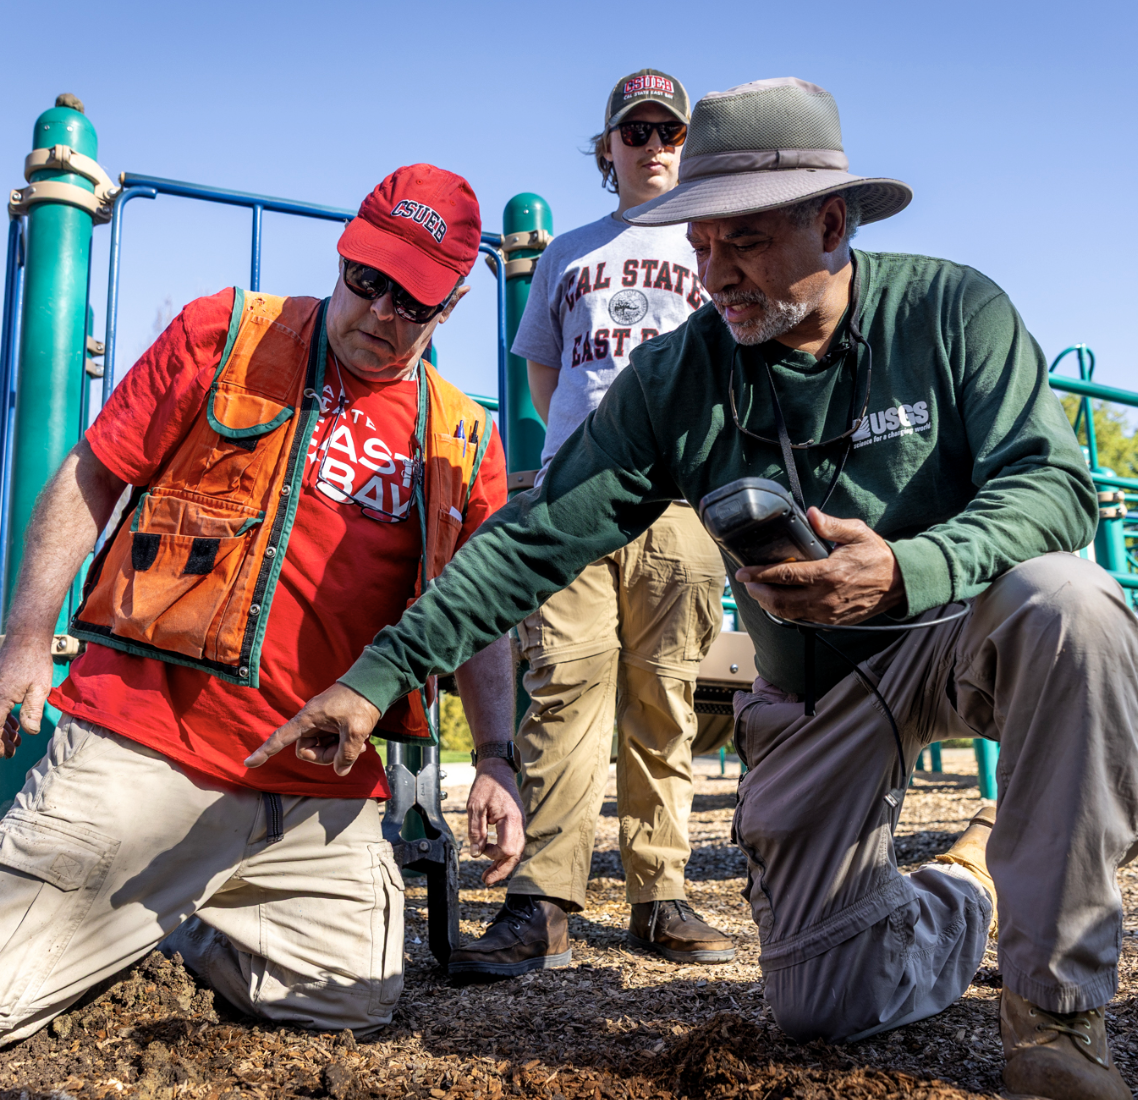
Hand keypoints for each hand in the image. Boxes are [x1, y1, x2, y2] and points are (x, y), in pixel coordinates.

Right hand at [0, 634, 54, 757]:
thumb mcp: (39, 688)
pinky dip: (1, 719)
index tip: (5, 755)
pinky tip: (13, 726)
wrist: (25, 639)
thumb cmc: (34, 662)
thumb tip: (30, 732)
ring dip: (0, 731)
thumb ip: (33, 711)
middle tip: (12, 752)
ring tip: (15, 741)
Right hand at [245, 682, 380, 775]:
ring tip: (359, 742)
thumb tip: (341, 770)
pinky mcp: (331, 723)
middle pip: (307, 751)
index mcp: (308, 718)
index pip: (281, 737)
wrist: (374, 683)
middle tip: (349, 749)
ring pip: (321, 749)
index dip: (265, 751)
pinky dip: (343, 745)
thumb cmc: (361, 702)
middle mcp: (311, 720)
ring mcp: (322, 722)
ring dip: (338, 750)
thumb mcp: (356, 731)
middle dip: (327, 756)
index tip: (249, 763)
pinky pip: (331, 742)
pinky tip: (360, 741)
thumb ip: (346, 754)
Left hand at [467, 758, 524, 885]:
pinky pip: (514, 843)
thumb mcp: (475, 806)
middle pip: (516, 855)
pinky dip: (506, 855)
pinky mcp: (516, 823)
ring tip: (489, 876)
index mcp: (510, 819)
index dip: (493, 855)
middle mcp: (519, 823)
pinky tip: (495, 860)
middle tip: (486, 881)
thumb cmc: (486, 784)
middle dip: (502, 870)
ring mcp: (520, 823)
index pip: (507, 849)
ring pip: (517, 851)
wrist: (497, 768)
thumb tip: (476, 853)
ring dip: (504, 865)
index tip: (480, 851)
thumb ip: (476, 831)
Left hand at [735, 507, 904, 624]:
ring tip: (760, 592)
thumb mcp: (858, 533)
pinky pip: (802, 621)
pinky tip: (781, 602)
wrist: (900, 583)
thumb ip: (831, 525)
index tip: (743, 572)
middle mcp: (825, 597)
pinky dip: (787, 613)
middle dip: (758, 593)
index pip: (785, 576)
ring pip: (788, 615)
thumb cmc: (878, 556)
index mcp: (829, 573)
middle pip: (780, 601)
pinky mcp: (832, 622)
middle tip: (748, 582)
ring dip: (769, 604)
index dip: (759, 575)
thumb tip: (811, 514)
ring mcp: (828, 613)